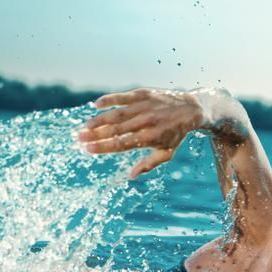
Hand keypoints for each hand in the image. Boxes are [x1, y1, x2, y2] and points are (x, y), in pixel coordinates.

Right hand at [78, 88, 203, 178]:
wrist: (191, 109)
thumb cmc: (176, 134)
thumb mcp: (167, 153)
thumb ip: (148, 164)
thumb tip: (131, 176)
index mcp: (150, 138)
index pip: (121, 144)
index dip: (103, 147)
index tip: (88, 149)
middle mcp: (146, 122)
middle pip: (115, 130)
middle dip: (95, 135)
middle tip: (79, 138)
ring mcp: (144, 107)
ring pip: (116, 114)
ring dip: (99, 120)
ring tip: (85, 126)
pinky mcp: (143, 94)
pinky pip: (123, 97)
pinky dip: (109, 100)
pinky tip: (97, 105)